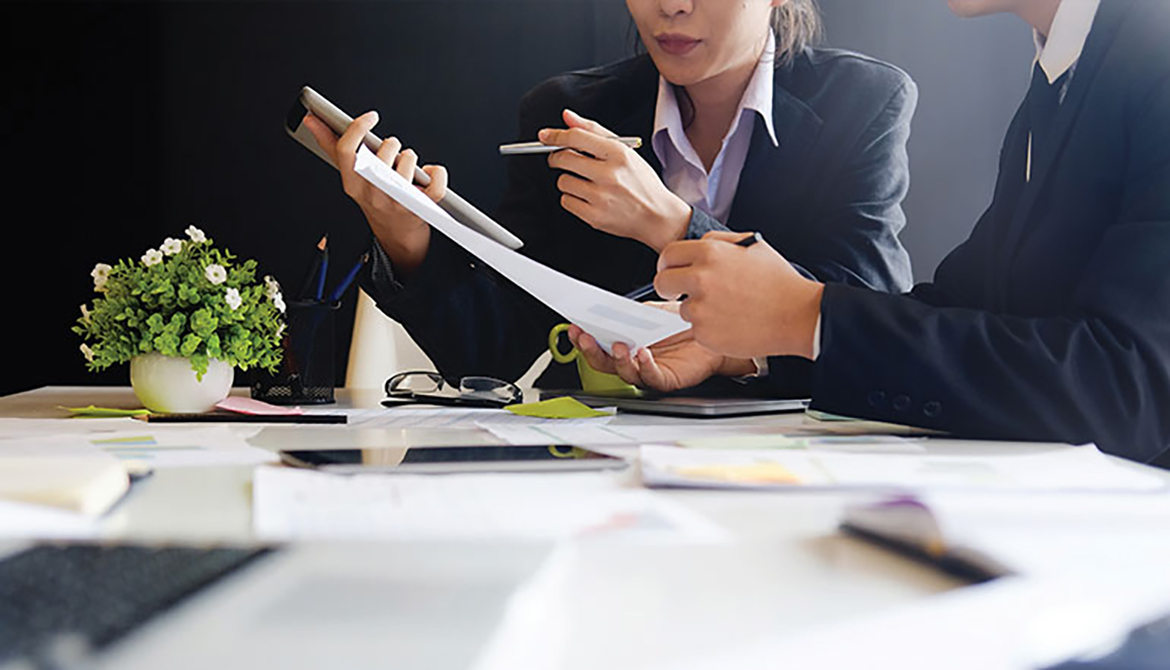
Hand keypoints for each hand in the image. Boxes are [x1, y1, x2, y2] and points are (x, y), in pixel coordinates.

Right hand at [303, 111, 446, 277]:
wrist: (396, 234)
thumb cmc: (374, 197)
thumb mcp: (351, 175)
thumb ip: (331, 145)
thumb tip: (311, 119)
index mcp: (352, 183)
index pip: (347, 151)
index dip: (358, 128)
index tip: (371, 116)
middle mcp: (373, 194)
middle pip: (381, 155)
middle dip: (391, 145)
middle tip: (392, 147)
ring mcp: (397, 203)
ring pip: (408, 165)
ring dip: (411, 157)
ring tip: (407, 164)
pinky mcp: (421, 209)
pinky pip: (436, 185)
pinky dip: (437, 173)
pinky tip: (429, 172)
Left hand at [540, 109, 691, 251]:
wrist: (658, 216)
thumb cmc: (641, 183)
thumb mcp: (625, 150)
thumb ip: (594, 131)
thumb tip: (567, 117)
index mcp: (618, 154)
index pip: (576, 137)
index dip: (555, 135)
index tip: (544, 136)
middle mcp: (609, 175)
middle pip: (563, 158)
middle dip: (556, 157)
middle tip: (561, 158)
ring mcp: (601, 197)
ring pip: (563, 181)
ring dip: (568, 180)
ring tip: (585, 182)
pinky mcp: (594, 217)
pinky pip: (566, 201)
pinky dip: (572, 198)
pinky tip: (588, 197)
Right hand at [567, 320, 755, 392]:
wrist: (712, 330)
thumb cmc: (682, 322)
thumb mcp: (650, 311)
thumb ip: (628, 313)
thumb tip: (606, 307)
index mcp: (625, 341)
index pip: (597, 343)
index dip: (582, 338)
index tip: (573, 326)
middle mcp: (634, 359)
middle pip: (604, 362)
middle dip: (591, 350)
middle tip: (584, 337)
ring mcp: (648, 370)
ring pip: (625, 372)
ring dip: (618, 359)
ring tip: (618, 345)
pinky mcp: (667, 379)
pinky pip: (652, 377)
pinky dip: (645, 366)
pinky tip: (643, 353)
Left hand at [655, 231, 824, 359]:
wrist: (797, 316)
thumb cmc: (778, 282)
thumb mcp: (752, 246)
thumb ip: (719, 241)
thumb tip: (698, 244)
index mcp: (710, 253)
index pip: (668, 255)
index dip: (668, 264)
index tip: (671, 271)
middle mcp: (701, 279)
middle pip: (662, 283)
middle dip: (670, 287)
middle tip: (682, 292)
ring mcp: (701, 308)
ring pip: (682, 308)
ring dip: (698, 309)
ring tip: (727, 308)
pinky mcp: (704, 334)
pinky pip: (696, 329)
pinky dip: (710, 329)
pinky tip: (732, 323)